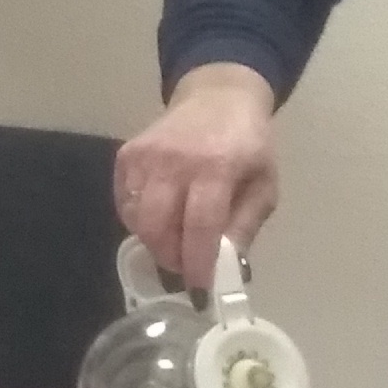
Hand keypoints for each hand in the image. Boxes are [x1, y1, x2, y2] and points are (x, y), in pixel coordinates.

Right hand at [114, 65, 280, 292]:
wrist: (219, 97)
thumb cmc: (248, 145)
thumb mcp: (263, 186)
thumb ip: (244, 227)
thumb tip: (223, 267)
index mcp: (217, 166)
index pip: (200, 225)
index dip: (197, 263)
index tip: (199, 290)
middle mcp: (175, 159)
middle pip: (157, 225)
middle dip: (170, 257)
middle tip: (185, 266)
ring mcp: (146, 155)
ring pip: (136, 218)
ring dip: (154, 241)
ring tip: (175, 241)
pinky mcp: (127, 154)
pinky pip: (124, 203)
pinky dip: (138, 220)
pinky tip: (160, 217)